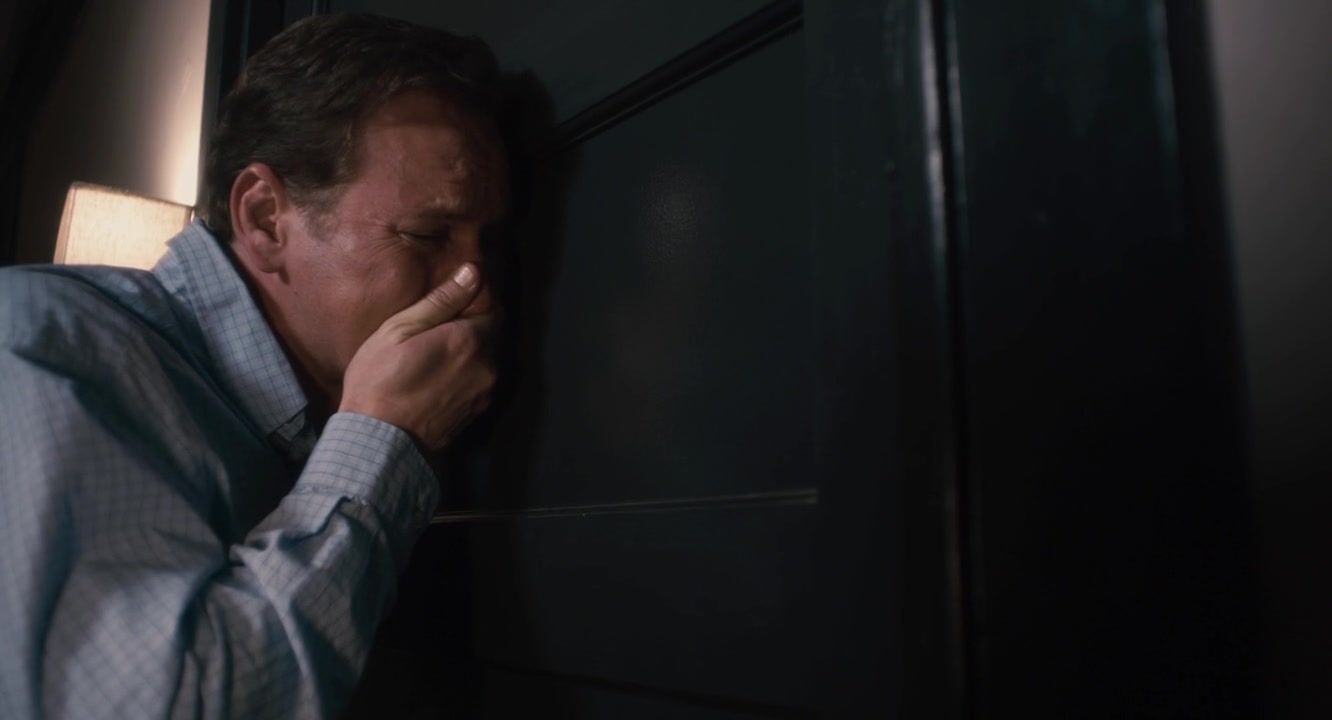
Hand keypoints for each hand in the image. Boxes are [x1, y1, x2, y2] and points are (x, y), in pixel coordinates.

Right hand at [339, 263, 495, 450]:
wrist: (380, 442)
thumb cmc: (380, 381)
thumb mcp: (400, 330)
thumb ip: (442, 301)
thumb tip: (473, 272)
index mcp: (471, 340)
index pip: (493, 308)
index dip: (476, 300)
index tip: (454, 300)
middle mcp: (488, 365)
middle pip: (493, 334)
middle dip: (475, 325)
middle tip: (441, 325)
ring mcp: (486, 391)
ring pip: (488, 358)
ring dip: (472, 350)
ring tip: (438, 352)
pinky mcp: (478, 412)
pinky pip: (481, 380)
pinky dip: (468, 372)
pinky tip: (441, 376)